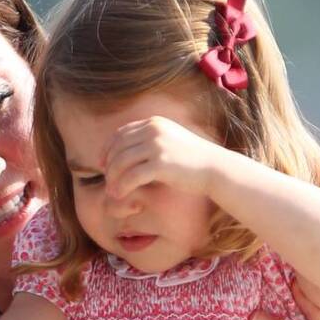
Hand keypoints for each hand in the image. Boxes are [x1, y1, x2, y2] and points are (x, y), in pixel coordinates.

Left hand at [102, 116, 229, 198]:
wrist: (216, 168)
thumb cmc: (193, 160)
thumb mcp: (170, 141)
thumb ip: (151, 141)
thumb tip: (128, 150)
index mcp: (154, 123)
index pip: (121, 134)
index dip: (108, 149)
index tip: (103, 164)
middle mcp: (153, 130)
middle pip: (118, 148)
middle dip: (109, 166)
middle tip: (107, 182)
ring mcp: (157, 146)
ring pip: (121, 162)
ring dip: (113, 178)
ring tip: (112, 191)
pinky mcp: (161, 164)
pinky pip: (132, 176)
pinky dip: (122, 187)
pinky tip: (120, 195)